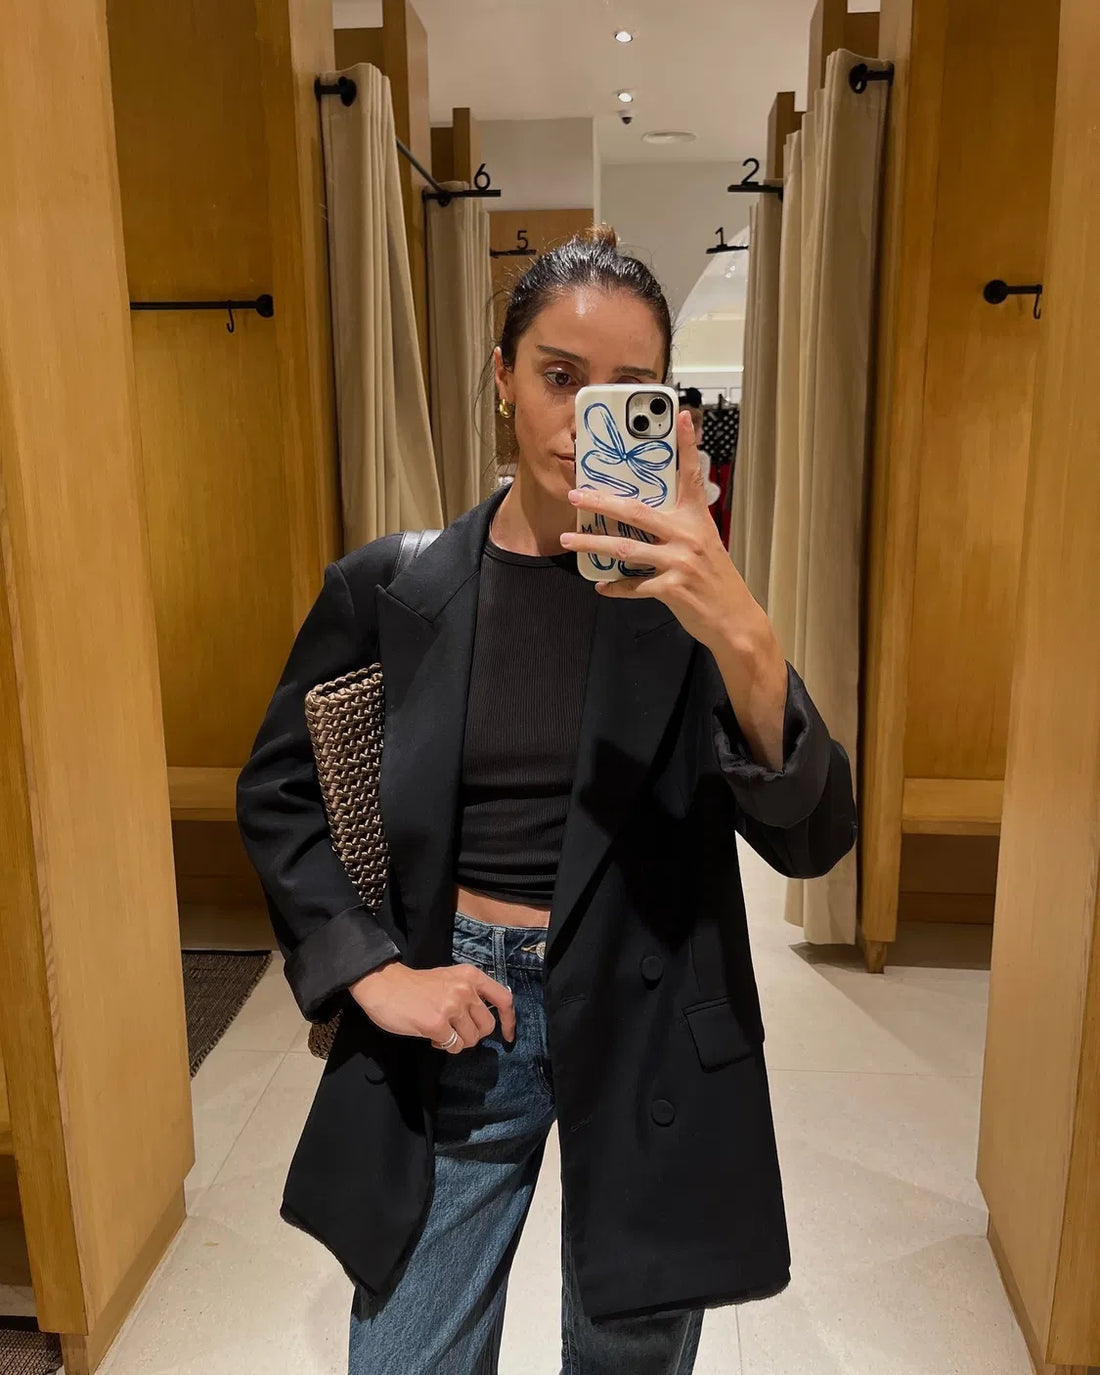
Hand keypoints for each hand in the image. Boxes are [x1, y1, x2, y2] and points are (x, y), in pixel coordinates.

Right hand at [349, 961, 515, 1053]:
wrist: (384, 984)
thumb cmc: (416, 985)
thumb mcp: (449, 978)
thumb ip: (469, 993)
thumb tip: (486, 1020)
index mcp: (470, 976)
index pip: (503, 998)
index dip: (509, 1020)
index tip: (508, 1036)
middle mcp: (465, 990)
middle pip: (487, 1026)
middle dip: (473, 1034)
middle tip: (456, 1030)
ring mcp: (451, 1007)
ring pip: (471, 1039)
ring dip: (458, 1042)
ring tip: (441, 1031)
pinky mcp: (436, 1024)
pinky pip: (453, 1046)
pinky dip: (444, 1046)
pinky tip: (431, 1035)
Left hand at [561, 410, 767, 655]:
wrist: (734, 619)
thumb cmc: (716, 580)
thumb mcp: (704, 544)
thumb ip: (679, 528)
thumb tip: (644, 517)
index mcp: (696, 519)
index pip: (691, 475)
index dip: (687, 445)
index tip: (680, 415)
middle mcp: (688, 536)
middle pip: (636, 512)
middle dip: (601, 503)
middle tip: (576, 495)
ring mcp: (680, 562)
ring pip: (626, 549)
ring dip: (593, 545)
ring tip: (569, 542)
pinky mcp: (673, 589)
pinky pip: (635, 585)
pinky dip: (616, 587)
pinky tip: (601, 586)